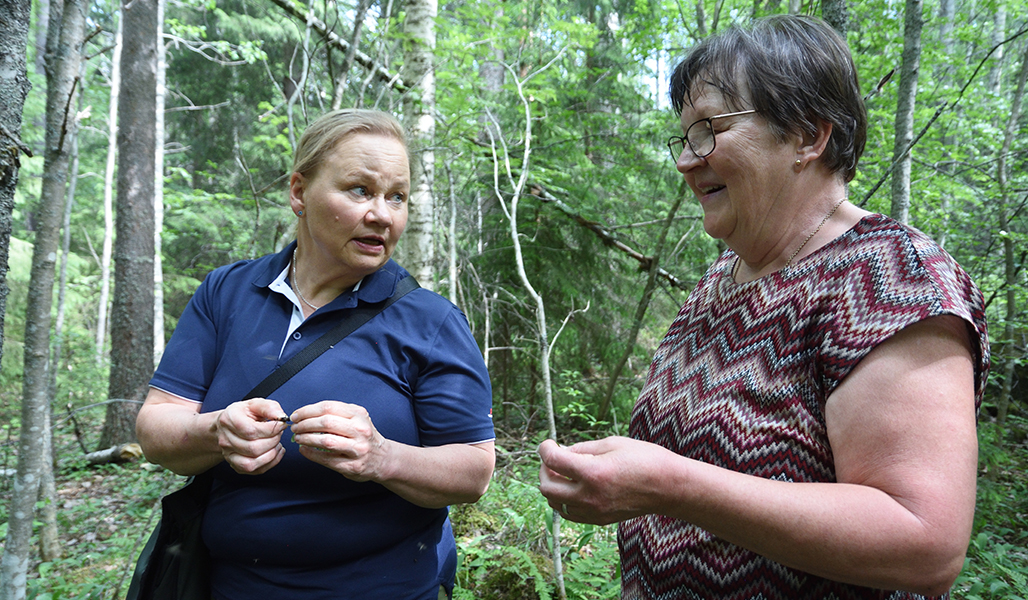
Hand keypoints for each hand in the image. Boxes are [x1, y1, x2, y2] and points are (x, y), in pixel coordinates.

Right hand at [216, 399, 289, 474]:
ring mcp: (229, 455)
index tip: (281, 424)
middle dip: (273, 441)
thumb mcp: (256, 404)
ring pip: (252, 463)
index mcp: (229, 420)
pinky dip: (270, 463)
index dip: (271, 429)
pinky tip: (276, 452)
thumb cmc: (244, 414)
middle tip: (279, 433)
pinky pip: (255, 471)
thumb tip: (281, 417)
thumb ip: (269, 408)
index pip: (251, 431)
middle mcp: (225, 440)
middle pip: (252, 448)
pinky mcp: (236, 465)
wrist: (229, 426)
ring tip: (278, 443)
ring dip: (272, 454)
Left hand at [290, 401, 388, 481]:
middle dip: (305, 424)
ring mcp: (357, 449)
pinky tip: (304, 450)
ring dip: (307, 439)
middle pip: (326, 422)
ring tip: (299, 438)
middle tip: (295, 427)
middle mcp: (360, 430)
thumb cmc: (365, 437)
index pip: (328, 407)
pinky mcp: (352, 466)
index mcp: (359, 415)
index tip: (297, 415)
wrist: (383, 459)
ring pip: (326, 441)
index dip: (308, 411)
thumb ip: (337, 414)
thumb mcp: (357, 419)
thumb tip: (306, 414)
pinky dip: (311, 454)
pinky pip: (326, 459)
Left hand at [538, 436, 678, 524]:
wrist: (668, 487)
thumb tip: (562, 452)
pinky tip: (572, 487)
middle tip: (551, 459)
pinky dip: (564, 500)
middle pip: (547, 487)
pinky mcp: (599, 520)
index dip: (545, 449)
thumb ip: (582, 448)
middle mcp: (590, 496)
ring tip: (562, 473)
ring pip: (556, 504)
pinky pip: (570, 513)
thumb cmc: (645, 459)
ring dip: (552, 486)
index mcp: (593, 473)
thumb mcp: (612, 443)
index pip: (553, 461)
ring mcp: (594, 511)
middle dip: (544, 470)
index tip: (547, 444)